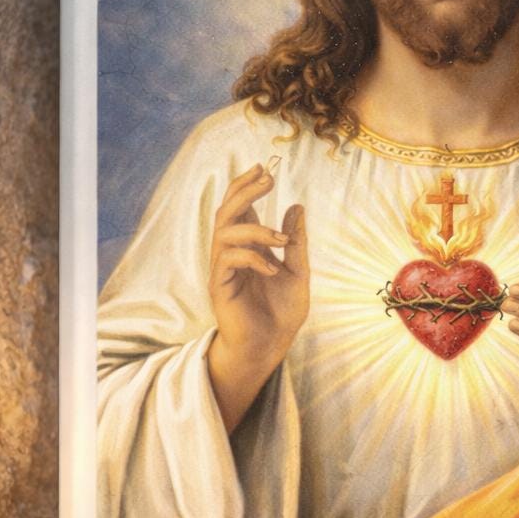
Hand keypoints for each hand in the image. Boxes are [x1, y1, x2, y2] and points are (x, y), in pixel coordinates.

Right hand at [206, 158, 308, 432]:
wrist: (269, 347)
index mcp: (247, 247)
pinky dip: (252, 257)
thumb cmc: (280, 313)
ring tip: (281, 239)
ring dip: (255, 229)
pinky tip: (273, 268)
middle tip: (267, 180)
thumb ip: (295, 241)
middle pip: (225, 212)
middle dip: (243, 191)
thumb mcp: (298, 271)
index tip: (264, 170)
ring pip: (225, 232)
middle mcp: (230, 253)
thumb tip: (296, 206)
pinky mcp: (220, 287)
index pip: (238, 208)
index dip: (246, 186)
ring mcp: (223, 269)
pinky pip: (229, 260)